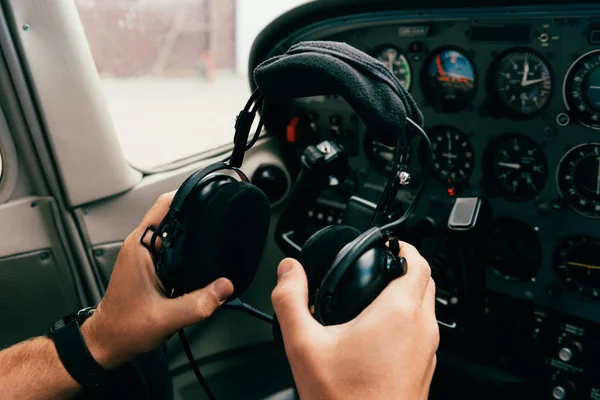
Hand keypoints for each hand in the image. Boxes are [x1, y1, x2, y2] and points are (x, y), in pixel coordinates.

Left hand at [81, 192, 233, 368]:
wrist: (108, 343)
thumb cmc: (123, 328)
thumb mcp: (164, 318)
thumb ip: (198, 304)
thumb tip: (225, 287)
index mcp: (140, 247)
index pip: (164, 206)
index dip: (187, 194)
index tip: (207, 190)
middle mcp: (141, 246)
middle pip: (172, 214)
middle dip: (196, 210)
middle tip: (221, 210)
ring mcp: (145, 255)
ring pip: (174, 230)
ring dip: (193, 228)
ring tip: (217, 228)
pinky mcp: (151, 265)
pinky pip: (173, 246)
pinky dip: (189, 245)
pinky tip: (204, 254)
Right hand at [272, 242, 437, 399]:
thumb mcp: (304, 345)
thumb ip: (291, 301)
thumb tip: (289, 272)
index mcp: (399, 313)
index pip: (418, 260)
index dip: (403, 245)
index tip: (385, 244)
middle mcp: (421, 329)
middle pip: (426, 280)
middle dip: (404, 266)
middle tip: (376, 266)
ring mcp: (427, 351)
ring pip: (427, 307)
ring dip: (407, 293)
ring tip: (373, 296)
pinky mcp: (424, 369)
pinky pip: (422, 331)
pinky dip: (407, 320)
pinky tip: (377, 333)